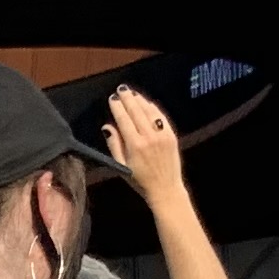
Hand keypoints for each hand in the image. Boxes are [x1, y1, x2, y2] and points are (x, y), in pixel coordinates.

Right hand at [103, 85, 185, 201]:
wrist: (165, 189)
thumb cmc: (140, 181)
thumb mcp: (121, 166)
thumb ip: (114, 145)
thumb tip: (107, 127)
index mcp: (135, 145)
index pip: (123, 119)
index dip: (117, 107)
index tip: (112, 98)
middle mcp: (149, 137)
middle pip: (136, 111)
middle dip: (128, 98)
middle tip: (121, 89)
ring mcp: (162, 135)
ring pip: (149, 112)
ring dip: (140, 101)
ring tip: (132, 94)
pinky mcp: (171, 136)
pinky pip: (161, 118)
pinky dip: (153, 109)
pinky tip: (147, 104)